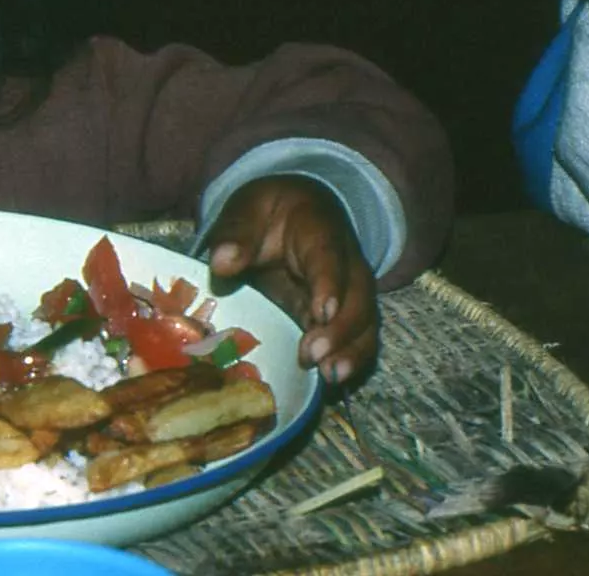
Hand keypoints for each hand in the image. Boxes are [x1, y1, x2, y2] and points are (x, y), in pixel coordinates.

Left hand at [201, 176, 376, 386]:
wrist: (295, 211)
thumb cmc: (268, 212)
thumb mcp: (247, 209)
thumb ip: (236, 233)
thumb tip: (223, 262)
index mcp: (320, 229)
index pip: (329, 257)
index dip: (329, 285)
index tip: (320, 312)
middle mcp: (346, 262)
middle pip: (357, 296)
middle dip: (341, 329)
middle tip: (313, 356)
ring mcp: (350, 291)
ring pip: (364, 321)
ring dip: (351, 350)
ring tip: (330, 376)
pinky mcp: (342, 314)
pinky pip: (358, 337)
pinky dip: (351, 359)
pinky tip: (333, 380)